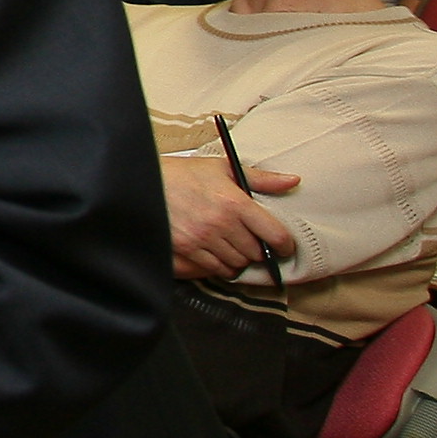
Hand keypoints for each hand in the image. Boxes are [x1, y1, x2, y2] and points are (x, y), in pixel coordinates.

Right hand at [160, 150, 301, 280]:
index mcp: (236, 202)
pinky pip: (215, 269)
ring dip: (239, 258)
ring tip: (233, 246)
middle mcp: (222, 224)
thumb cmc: (184, 174)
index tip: (284, 247)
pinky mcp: (187, 250)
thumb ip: (261, 179)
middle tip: (251, 241)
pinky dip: (221, 265)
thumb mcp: (222, 168)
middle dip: (257, 249)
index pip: (275, 234)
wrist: (144, 181)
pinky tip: (217, 253)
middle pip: (256, 253)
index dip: (285, 245)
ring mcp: (203, 239)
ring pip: (237, 263)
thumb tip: (292, 181)